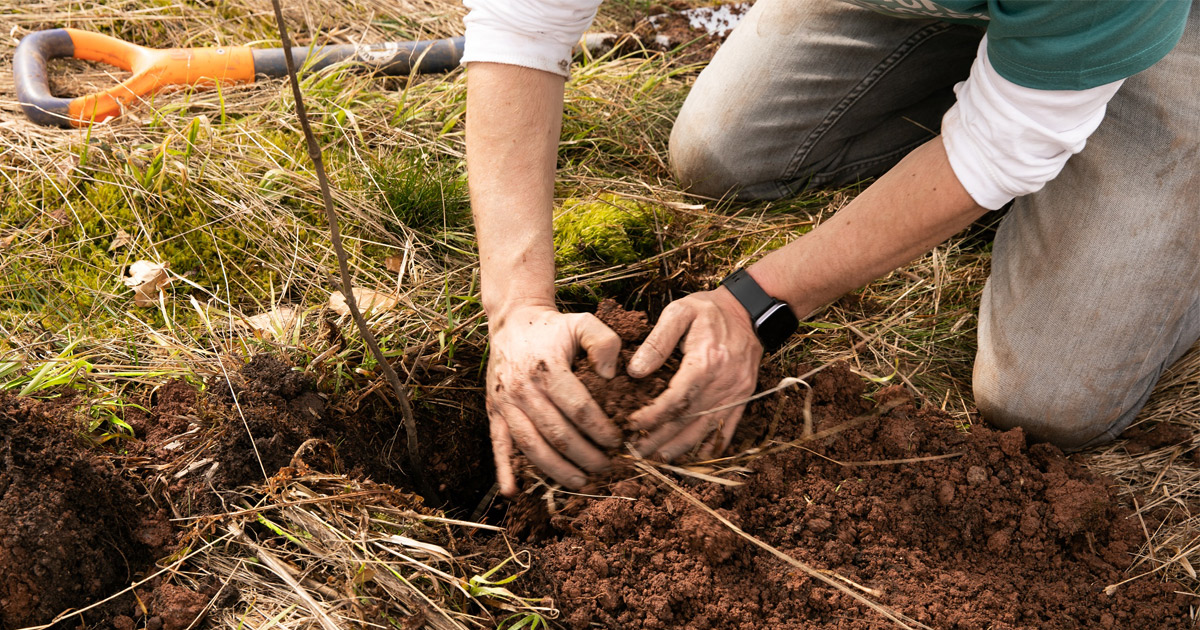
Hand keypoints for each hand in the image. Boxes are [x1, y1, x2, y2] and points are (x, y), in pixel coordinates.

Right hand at [486, 304, 623, 495]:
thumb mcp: (583, 322)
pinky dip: (504, 470)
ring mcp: (505, 403)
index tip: (617, 441)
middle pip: (558, 434)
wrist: (512, 321)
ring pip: (532, 446)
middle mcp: (523, 388)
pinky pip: (498, 445)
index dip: (600, 429)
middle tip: (606, 467)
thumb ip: (603, 343)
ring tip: (581, 483)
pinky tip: (512, 492)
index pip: (579, 409)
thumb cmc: (554, 328)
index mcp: (547, 368)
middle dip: (585, 456)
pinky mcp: (494, 411)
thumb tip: (610, 376)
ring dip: (557, 470)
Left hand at [628, 288, 761, 460]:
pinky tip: (694, 458)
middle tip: (636, 451)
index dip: (652, 416)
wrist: (750, 310)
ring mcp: (736, 393)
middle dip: (660, 439)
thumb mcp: (680, 312)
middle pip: (688, 420)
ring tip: (657, 458)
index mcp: (706, 361)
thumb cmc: (710, 309)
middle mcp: (723, 383)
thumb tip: (635, 370)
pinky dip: (711, 446)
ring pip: (706, 429)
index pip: (675, 399)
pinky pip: (727, 428)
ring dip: (681, 447)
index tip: (630, 425)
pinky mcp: (743, 397)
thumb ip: (657, 341)